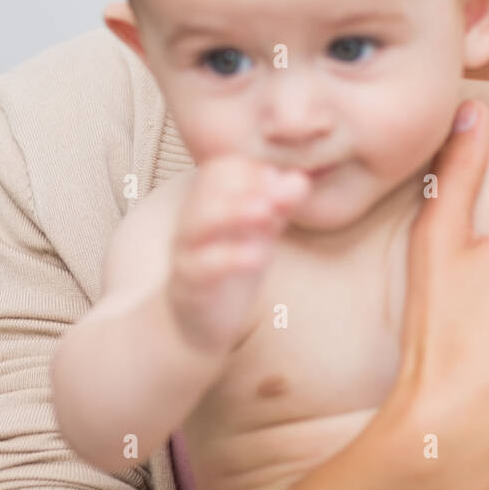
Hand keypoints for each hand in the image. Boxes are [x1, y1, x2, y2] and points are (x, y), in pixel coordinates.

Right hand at [168, 156, 309, 353]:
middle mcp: (194, 220)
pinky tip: (257, 256)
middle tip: (276, 194)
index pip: (222, 168)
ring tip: (266, 214)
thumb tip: (300, 180)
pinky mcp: (190, 284)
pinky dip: (231, 258)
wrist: (199, 321)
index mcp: (209, 201)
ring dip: (234, 213)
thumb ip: (279, 205)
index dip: (251, 170)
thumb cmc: (233, 264)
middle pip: (207, 188)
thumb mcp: (262, 231)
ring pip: (199, 223)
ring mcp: (188, 252)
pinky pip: (204, 266)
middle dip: (243, 185)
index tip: (278, 182)